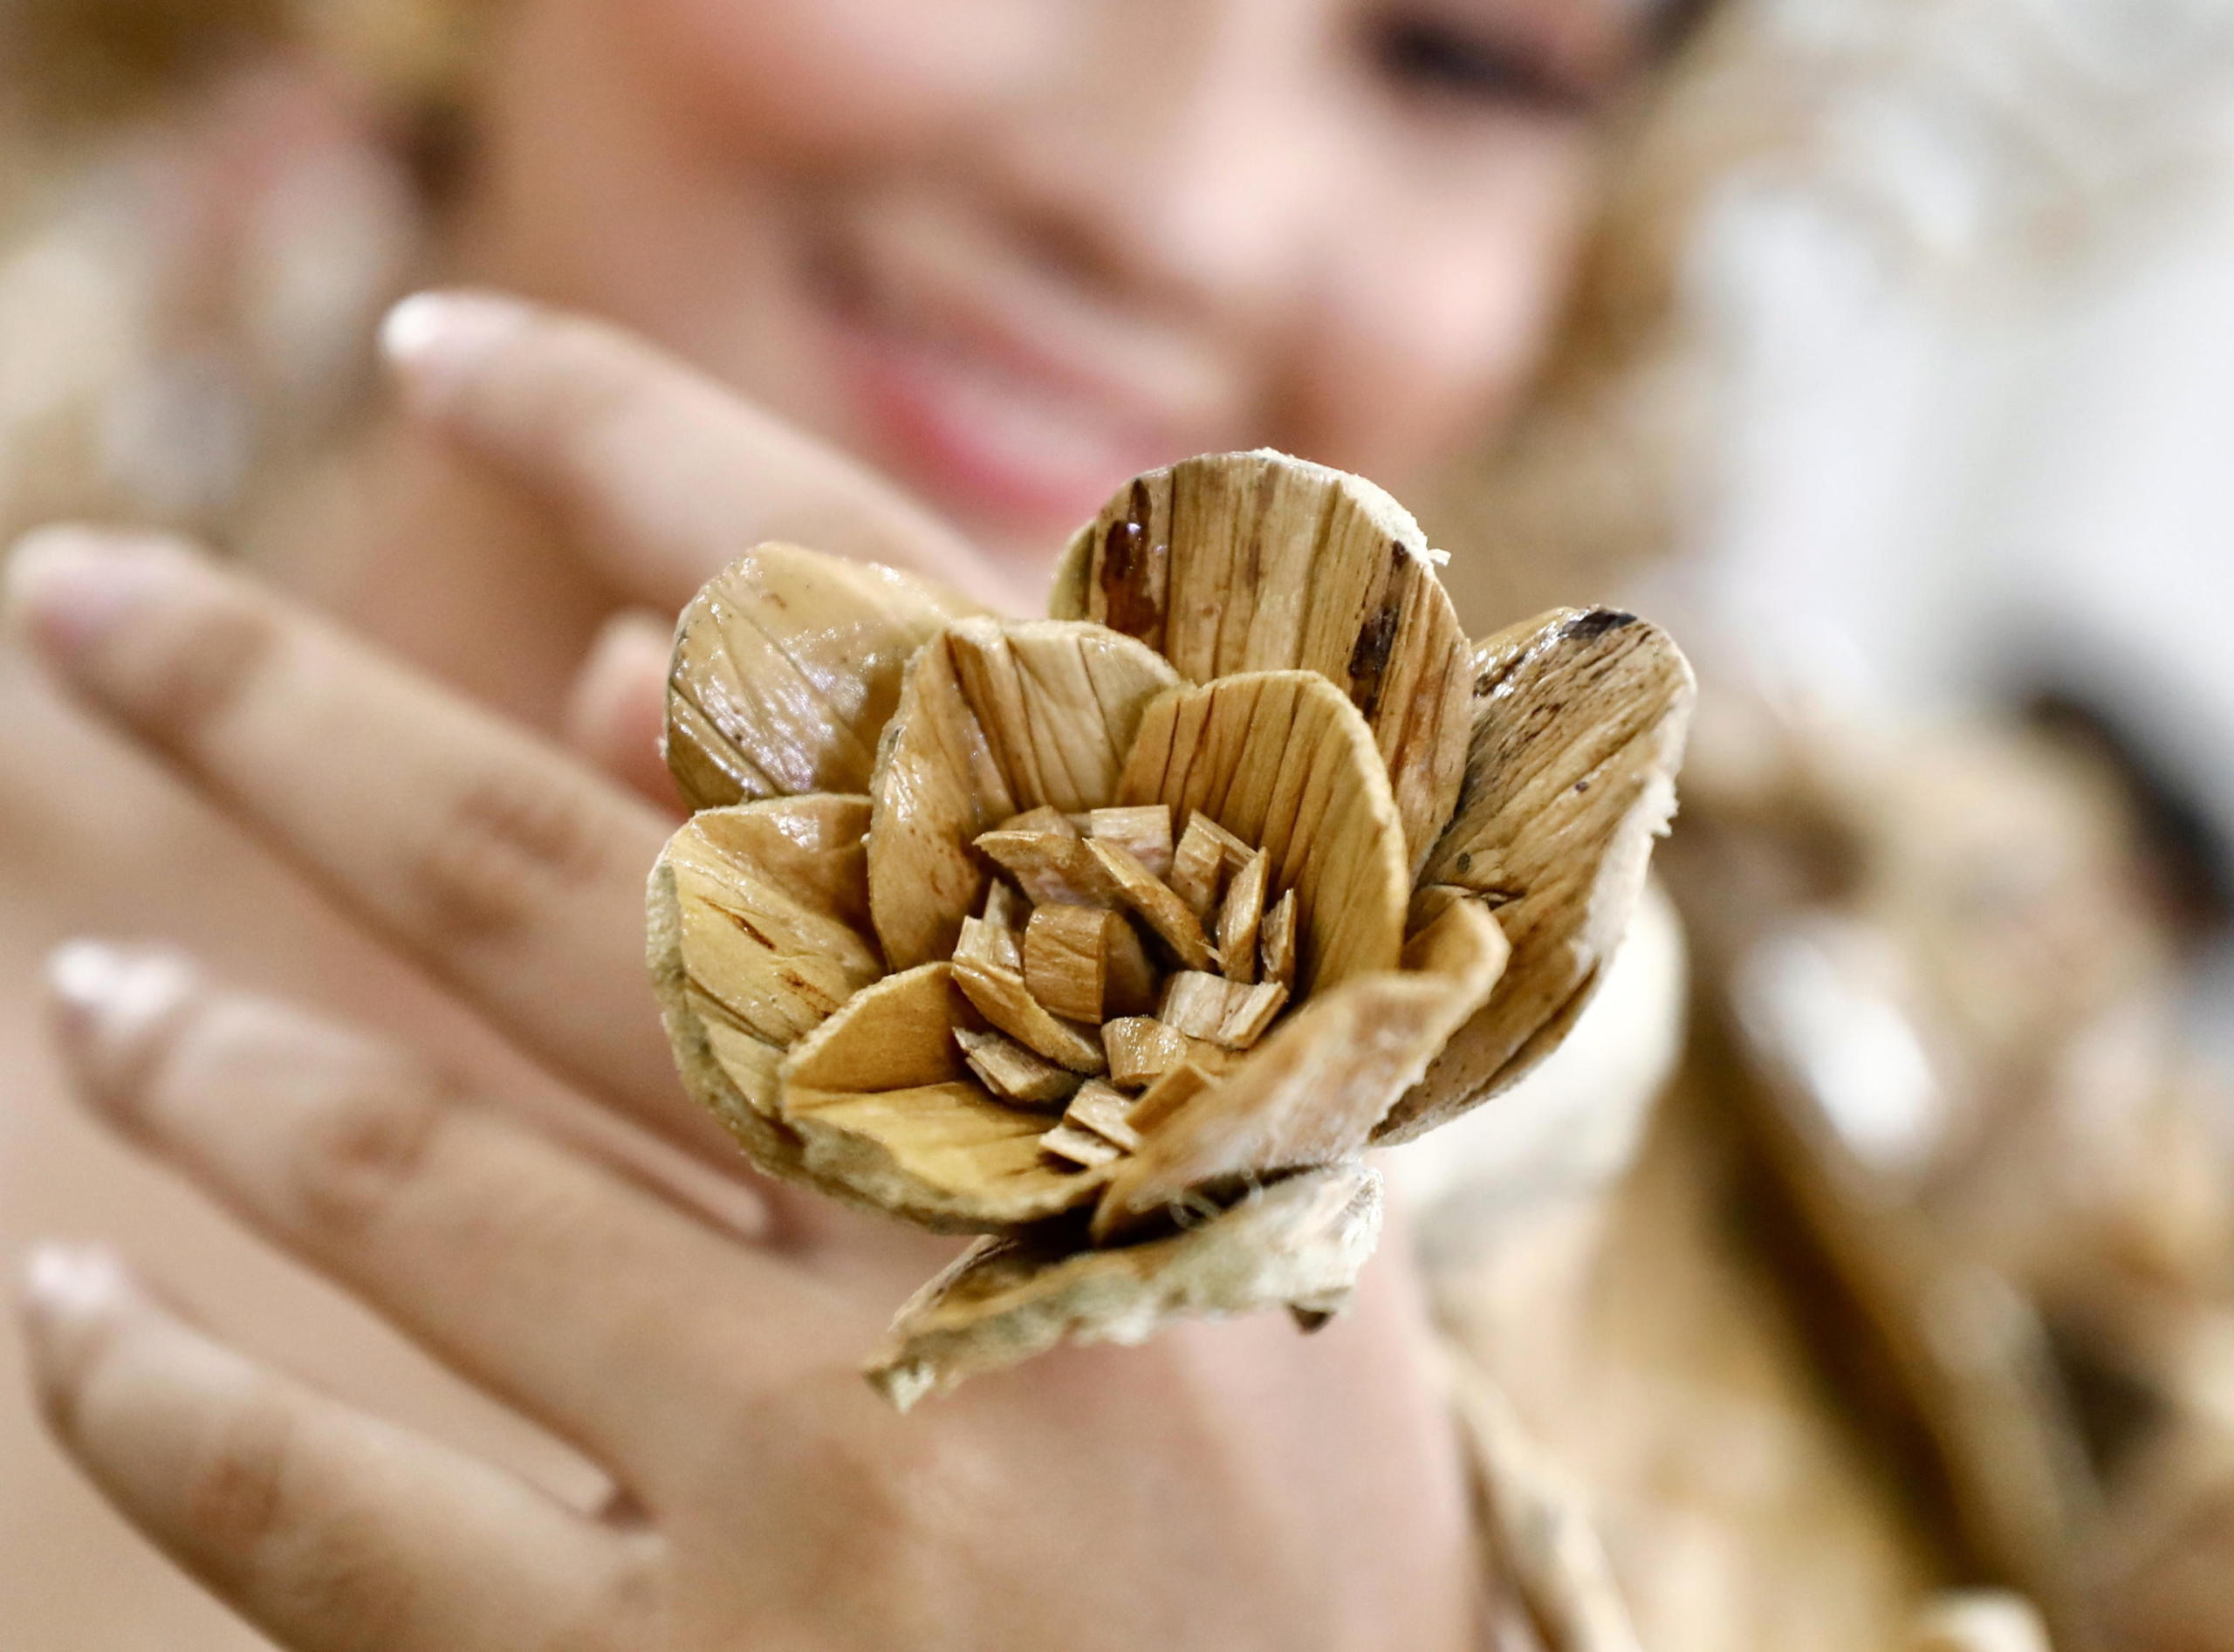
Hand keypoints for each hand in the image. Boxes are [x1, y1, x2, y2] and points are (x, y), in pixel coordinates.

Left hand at [5, 303, 1488, 1651]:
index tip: (449, 353)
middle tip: (84, 599)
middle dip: (286, 713)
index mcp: (1194, 1049)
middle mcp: (1037, 1220)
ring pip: (426, 1180)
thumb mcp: (1203, 1164)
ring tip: (95, 989)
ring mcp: (870, 1483)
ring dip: (207, 1059)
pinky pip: (342, 1520)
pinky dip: (172, 1392)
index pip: (902, 663)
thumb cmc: (1248, 1470)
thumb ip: (970, 904)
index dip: (661, 460)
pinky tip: (76, 1316)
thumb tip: (618, 674)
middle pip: (586, 882)